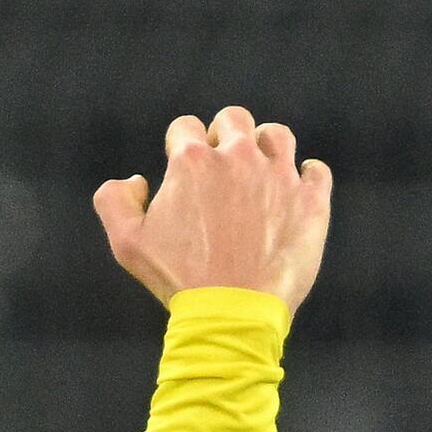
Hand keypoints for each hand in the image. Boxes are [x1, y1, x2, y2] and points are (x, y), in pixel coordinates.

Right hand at [92, 107, 332, 314]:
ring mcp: (279, 175)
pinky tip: (293, 194)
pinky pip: (316, 171)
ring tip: (259, 174)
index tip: (183, 169)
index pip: (184, 128)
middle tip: (220, 169)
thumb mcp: (126, 243)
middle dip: (223, 136)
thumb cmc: (178, 279)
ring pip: (276, 136)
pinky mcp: (311, 199)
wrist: (233, 311)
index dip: (180, 145)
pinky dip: (306, 177)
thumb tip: (136, 180)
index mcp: (192, 162)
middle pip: (233, 119)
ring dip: (265, 148)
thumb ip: (114, 200)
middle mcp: (238, 157)